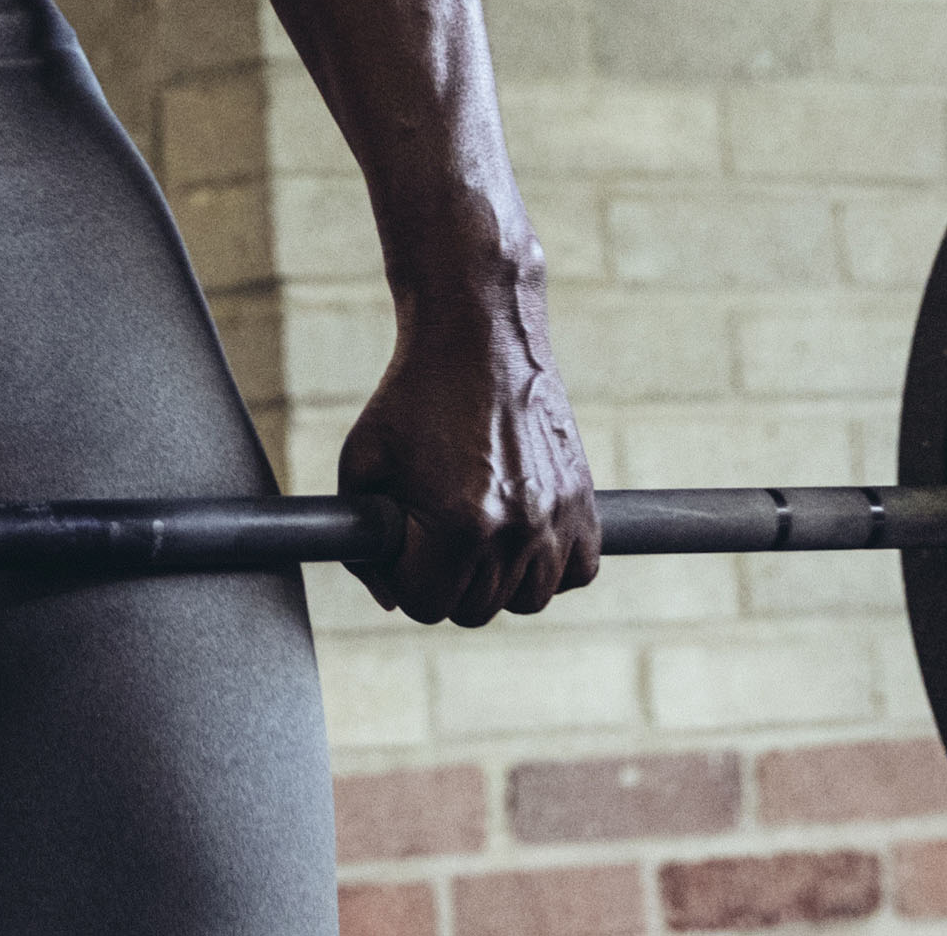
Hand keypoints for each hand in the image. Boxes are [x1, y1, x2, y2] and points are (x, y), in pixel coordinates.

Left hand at [334, 273, 598, 625]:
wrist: (478, 336)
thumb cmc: (411, 398)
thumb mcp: (361, 463)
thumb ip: (364, 544)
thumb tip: (392, 600)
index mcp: (460, 525)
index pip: (426, 605)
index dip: (405, 575)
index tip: (406, 537)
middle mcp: (517, 530)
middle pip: (475, 610)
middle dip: (447, 578)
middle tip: (438, 526)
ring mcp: (557, 518)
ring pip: (528, 599)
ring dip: (499, 577)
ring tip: (478, 526)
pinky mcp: (585, 502)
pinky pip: (575, 572)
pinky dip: (551, 563)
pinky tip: (522, 528)